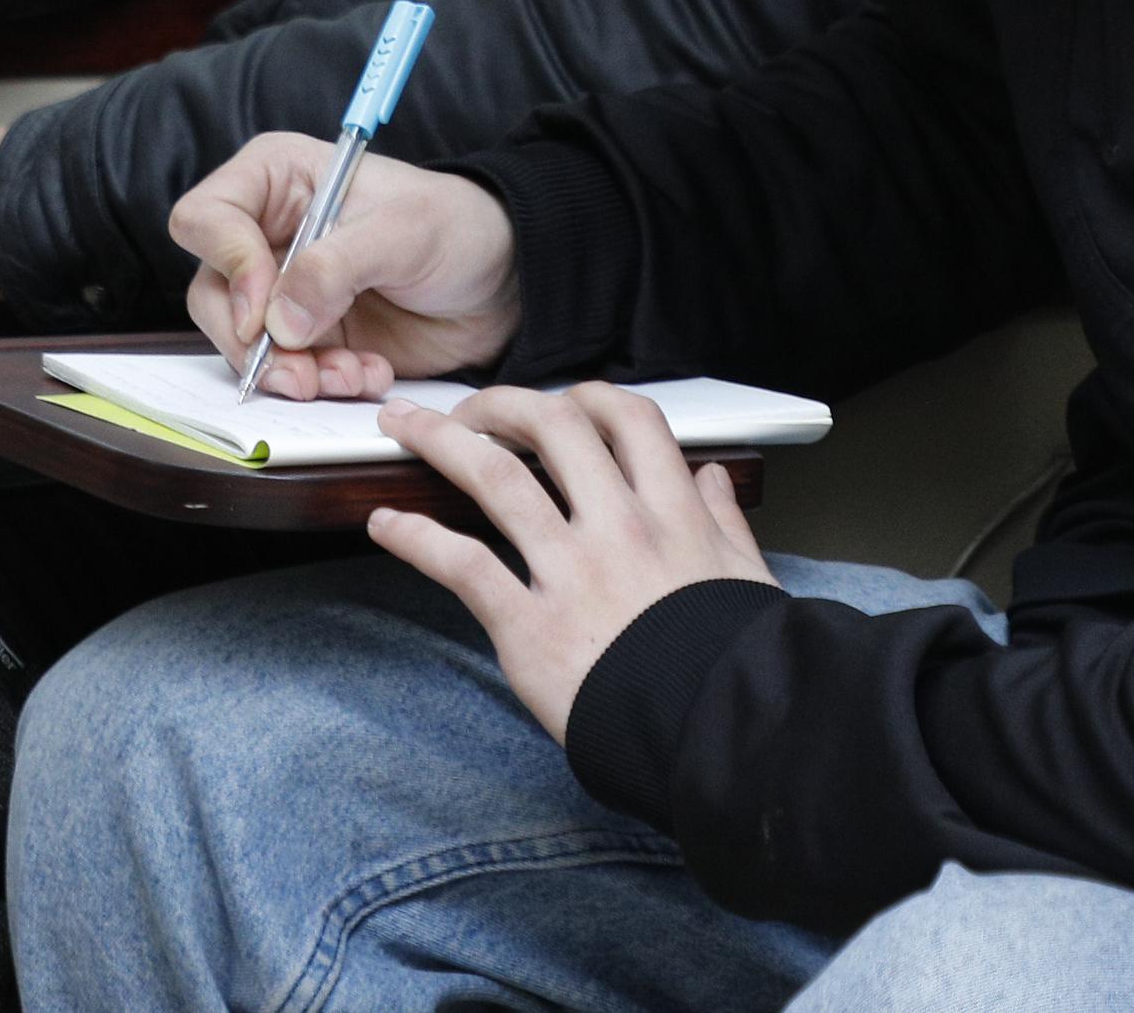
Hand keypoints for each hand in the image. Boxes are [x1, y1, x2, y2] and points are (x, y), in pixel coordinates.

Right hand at [169, 140, 522, 396]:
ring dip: (291, 373)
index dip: (229, 267)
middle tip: (300, 370)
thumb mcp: (404, 231)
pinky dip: (321, 385)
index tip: (266, 311)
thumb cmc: (457, 226)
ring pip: (242, 343)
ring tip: (350, 376)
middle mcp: (267, 234)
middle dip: (252, 342)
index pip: (206, 219)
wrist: (502, 281)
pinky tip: (368, 375)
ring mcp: (283, 291)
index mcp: (277, 179)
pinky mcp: (307, 337)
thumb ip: (337, 267)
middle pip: (211, 293)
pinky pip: (285, 372)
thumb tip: (278, 322)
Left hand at [365, 384, 773, 742]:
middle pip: (553, 426)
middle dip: (503, 404)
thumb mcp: (748, 580)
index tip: (563, 404)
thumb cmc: (733, 665)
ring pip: (497, 478)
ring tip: (404, 429)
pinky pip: (464, 565)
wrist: (717, 735)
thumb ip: (727, 522)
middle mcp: (618, 528)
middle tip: (471, 411)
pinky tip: (386, 524)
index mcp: (672, 515)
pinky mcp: (530, 626)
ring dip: (442, 442)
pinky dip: (417, 537)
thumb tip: (712, 476)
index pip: (628, 420)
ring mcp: (570, 572)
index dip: (589, 397)